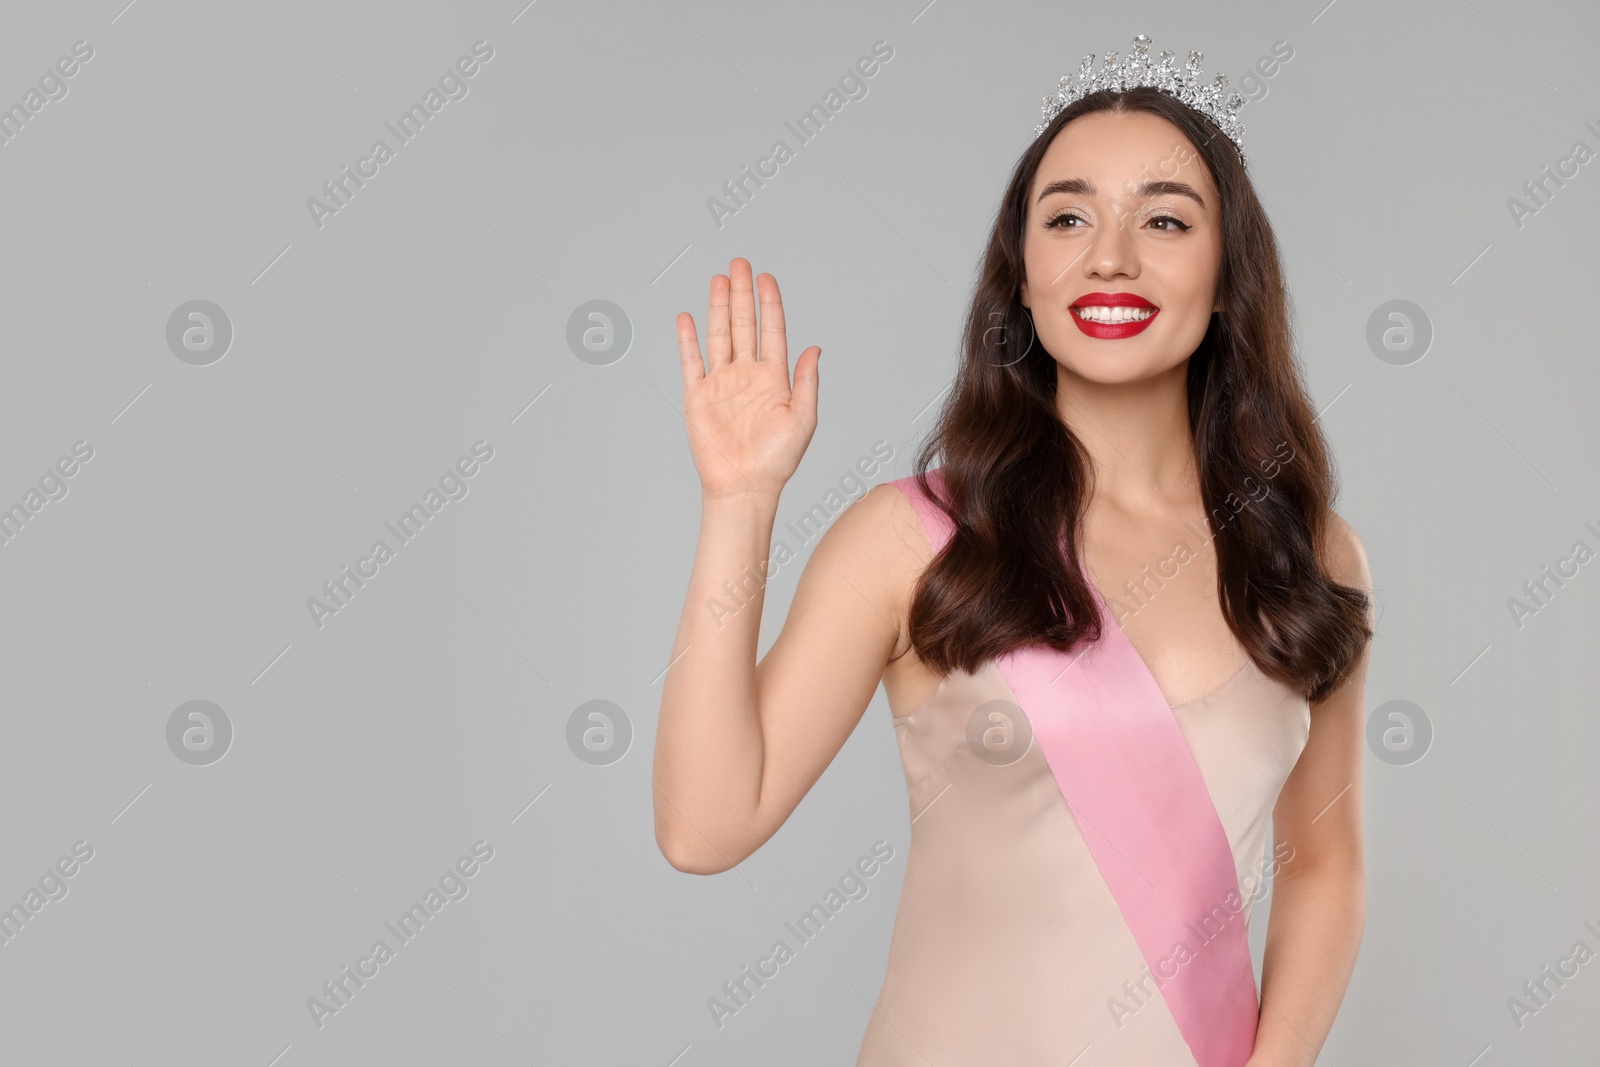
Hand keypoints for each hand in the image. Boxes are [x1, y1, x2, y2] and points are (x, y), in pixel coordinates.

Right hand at [676, 258, 820, 500]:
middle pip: (744, 325)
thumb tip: (814, 348)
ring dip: (718, 307)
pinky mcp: (697, 396)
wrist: (744, 486)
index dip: (770, 303)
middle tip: (740, 264)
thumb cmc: (776, 460)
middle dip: (742, 294)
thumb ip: (807, 381)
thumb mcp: (803, 419)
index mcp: (774, 379)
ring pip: (719, 335)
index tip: (766, 278)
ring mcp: (721, 383)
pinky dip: (688, 339)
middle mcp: (746, 376)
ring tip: (718, 279)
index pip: (772, 331)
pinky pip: (691, 361)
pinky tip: (688, 317)